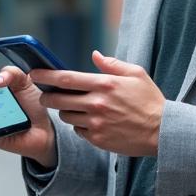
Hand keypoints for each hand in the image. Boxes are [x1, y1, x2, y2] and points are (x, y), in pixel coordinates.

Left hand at [31, 50, 164, 156]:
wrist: (162, 131)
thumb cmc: (150, 100)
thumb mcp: (136, 74)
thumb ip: (112, 64)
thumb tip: (94, 55)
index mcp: (105, 84)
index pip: (65, 78)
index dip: (45, 75)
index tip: (33, 73)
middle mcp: (97, 104)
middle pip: (58, 100)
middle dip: (47, 96)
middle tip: (46, 95)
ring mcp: (96, 124)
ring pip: (66, 116)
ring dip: (65, 111)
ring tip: (75, 108)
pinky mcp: (98, 140)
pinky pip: (78, 131)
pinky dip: (79, 126)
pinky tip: (90, 122)